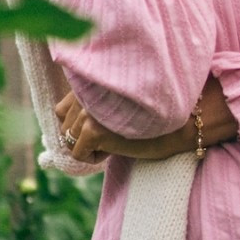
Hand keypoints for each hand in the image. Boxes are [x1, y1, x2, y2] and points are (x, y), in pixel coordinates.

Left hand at [54, 90, 175, 165]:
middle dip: (83, 136)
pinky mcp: (93, 130)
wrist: (178, 125)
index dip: (77, 125)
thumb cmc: (151, 116)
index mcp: (89, 81)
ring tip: (115, 138)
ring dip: (90, 146)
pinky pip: (79, 154)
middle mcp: (85, 92)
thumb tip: (64, 131)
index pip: (61, 110)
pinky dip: (94, 158)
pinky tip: (114, 148)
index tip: (99, 129)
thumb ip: (91, 104)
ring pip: (69, 140)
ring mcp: (87, 110)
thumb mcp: (116, 103)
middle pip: (64, 126)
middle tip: (113, 133)